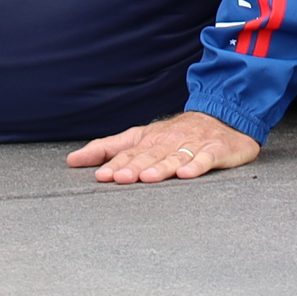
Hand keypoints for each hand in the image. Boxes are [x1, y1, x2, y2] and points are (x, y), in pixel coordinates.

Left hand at [68, 109, 262, 181]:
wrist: (224, 117)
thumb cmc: (177, 133)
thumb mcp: (141, 137)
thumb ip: (108, 149)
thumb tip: (72, 160)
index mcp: (150, 138)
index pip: (130, 152)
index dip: (116, 163)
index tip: (102, 175)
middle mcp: (169, 140)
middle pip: (151, 155)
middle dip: (135, 166)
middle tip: (120, 178)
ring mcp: (193, 144)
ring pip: (175, 156)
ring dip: (161, 167)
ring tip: (148, 177)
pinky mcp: (216, 150)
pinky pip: (206, 158)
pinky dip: (196, 166)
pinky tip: (186, 174)